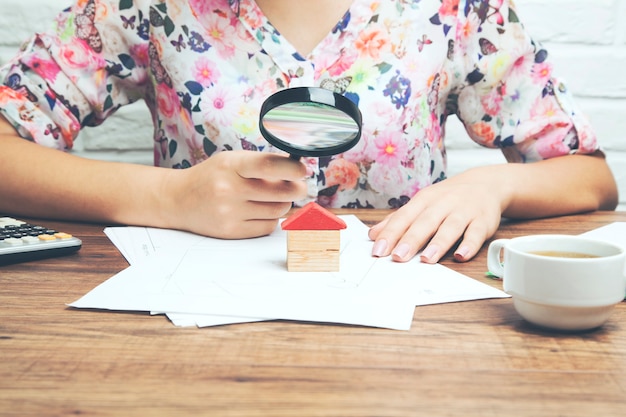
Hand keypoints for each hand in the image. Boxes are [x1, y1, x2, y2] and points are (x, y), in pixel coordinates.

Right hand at [165, 150, 307, 238]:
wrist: (178, 200)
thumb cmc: (212, 177)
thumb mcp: (231, 161)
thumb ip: (261, 165)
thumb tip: (296, 173)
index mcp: (231, 165)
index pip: (268, 165)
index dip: (291, 169)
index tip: (302, 170)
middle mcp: (229, 189)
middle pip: (281, 192)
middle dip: (296, 189)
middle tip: (298, 186)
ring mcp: (229, 212)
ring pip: (278, 210)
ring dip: (282, 204)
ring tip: (272, 197)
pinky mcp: (231, 231)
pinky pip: (268, 226)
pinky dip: (271, 218)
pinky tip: (260, 210)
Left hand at [367, 171, 503, 263]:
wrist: (485, 184)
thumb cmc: (447, 198)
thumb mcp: (421, 203)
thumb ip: (398, 220)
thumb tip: (373, 235)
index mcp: (424, 200)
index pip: (404, 218)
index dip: (390, 234)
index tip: (378, 250)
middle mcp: (443, 204)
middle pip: (425, 222)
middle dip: (411, 239)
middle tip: (398, 257)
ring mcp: (464, 212)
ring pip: (450, 227)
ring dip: (438, 243)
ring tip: (426, 259)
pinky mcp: (483, 221)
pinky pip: (476, 233)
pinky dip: (470, 244)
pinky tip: (462, 255)